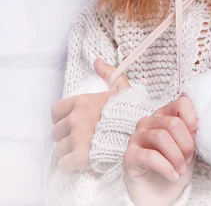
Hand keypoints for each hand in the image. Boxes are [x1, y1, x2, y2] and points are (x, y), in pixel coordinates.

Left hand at [51, 58, 129, 173]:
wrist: (138, 134)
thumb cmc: (129, 111)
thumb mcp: (121, 88)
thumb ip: (109, 73)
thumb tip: (97, 61)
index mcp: (81, 102)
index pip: (56, 111)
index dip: (62, 118)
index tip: (71, 122)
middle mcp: (75, 119)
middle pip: (56, 131)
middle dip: (65, 136)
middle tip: (78, 139)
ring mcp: (76, 138)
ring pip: (59, 149)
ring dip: (68, 151)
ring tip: (80, 152)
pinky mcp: (80, 157)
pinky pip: (63, 164)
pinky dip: (69, 165)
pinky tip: (80, 163)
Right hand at [123, 95, 197, 183]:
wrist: (159, 195)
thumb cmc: (174, 167)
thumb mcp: (188, 148)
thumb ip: (192, 133)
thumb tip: (198, 124)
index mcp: (164, 115)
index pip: (181, 103)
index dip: (192, 119)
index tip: (196, 137)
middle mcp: (148, 122)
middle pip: (173, 123)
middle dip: (186, 144)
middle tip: (188, 159)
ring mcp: (137, 137)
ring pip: (161, 137)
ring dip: (176, 157)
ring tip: (180, 169)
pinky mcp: (130, 156)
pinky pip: (150, 156)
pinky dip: (166, 167)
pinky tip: (173, 176)